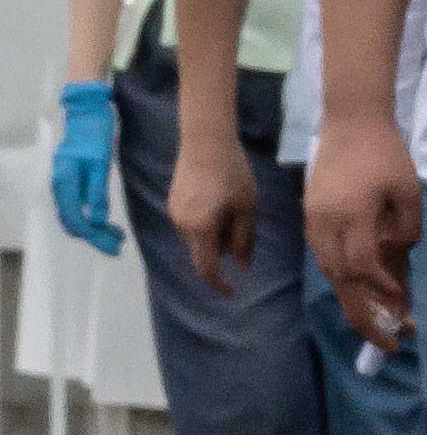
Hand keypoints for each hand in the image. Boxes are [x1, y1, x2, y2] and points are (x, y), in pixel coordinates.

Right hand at [45, 79, 110, 258]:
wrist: (86, 112)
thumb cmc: (93, 135)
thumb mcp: (100, 164)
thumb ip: (97, 192)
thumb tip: (97, 221)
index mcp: (65, 183)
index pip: (75, 220)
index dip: (94, 236)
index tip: (114, 245)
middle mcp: (60, 186)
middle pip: (73, 221)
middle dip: (94, 236)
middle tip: (118, 245)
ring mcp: (64, 183)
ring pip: (74, 215)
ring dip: (94, 228)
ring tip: (116, 235)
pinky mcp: (72, 180)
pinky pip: (77, 206)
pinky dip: (91, 216)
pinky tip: (106, 220)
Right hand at [164, 99, 252, 286]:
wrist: (205, 142)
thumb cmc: (233, 174)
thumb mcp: (247, 209)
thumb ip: (244, 240)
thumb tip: (242, 266)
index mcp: (200, 228)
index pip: (205, 268)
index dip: (218, 283)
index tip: (233, 292)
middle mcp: (181, 224)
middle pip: (202, 252)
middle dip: (222, 251)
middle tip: (242, 226)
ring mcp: (173, 213)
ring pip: (196, 239)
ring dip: (215, 237)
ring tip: (233, 209)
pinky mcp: (172, 202)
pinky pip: (191, 225)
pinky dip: (206, 225)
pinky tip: (219, 203)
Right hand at [310, 116, 419, 344]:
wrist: (350, 122)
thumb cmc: (386, 154)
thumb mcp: (409, 191)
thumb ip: (407, 228)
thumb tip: (399, 258)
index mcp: (349, 214)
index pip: (362, 266)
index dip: (383, 291)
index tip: (404, 306)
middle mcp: (324, 223)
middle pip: (341, 280)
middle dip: (364, 317)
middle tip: (391, 346)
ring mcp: (313, 221)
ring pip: (329, 273)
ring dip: (355, 302)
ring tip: (382, 327)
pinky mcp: (311, 217)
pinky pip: (325, 258)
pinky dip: (344, 280)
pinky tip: (366, 294)